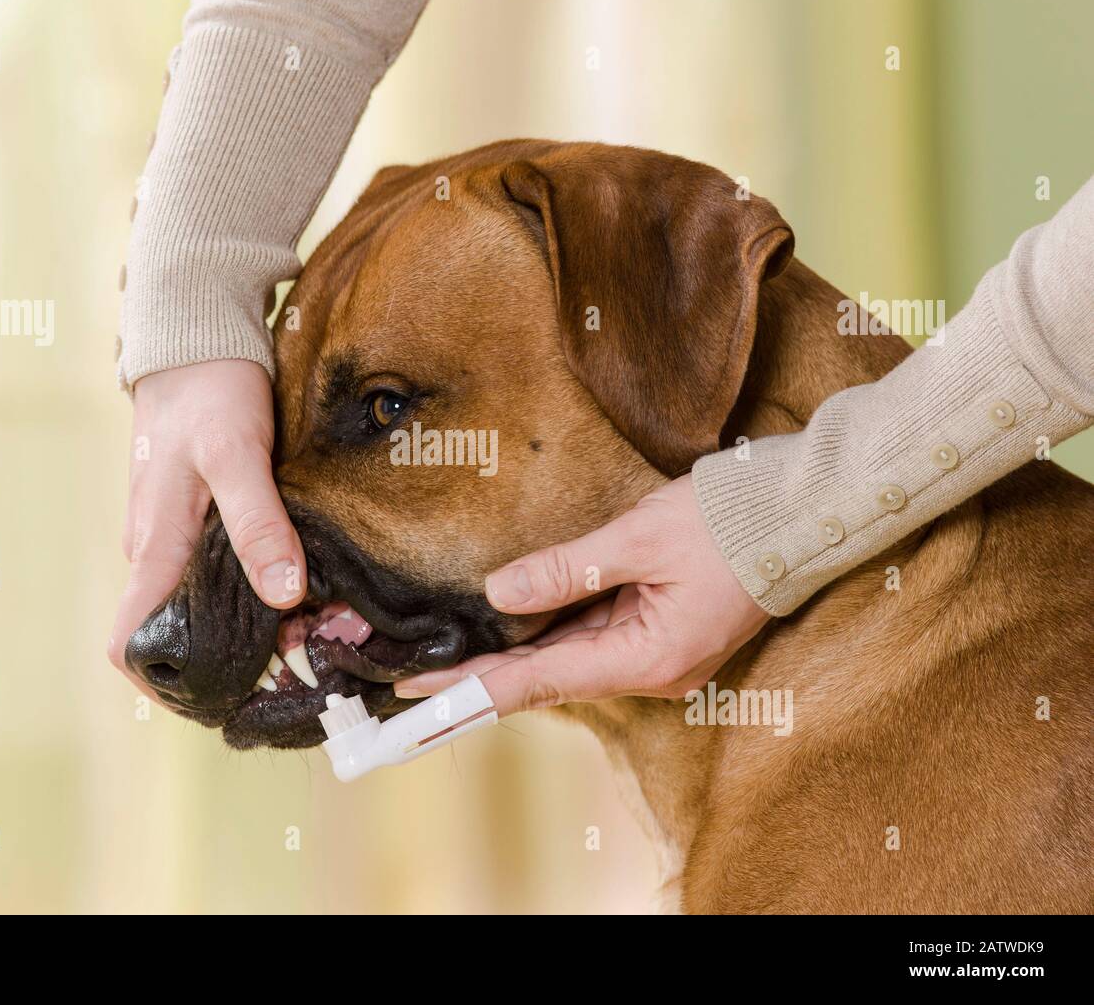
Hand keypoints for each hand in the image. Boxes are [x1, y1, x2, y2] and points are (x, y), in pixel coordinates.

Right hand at [107, 360, 306, 686]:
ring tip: (320, 628)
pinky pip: (226, 575)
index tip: (230, 700)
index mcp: (155, 551)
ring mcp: (179, 540)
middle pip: (185, 638)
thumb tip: (283, 597)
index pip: (130, 647)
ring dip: (260, 628)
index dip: (168, 687)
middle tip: (307, 661)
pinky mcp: (202, 522)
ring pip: (212, 609)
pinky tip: (309, 589)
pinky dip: (264, 591)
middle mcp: (159, 556)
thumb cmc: (209, 392)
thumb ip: (258, 525)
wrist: (197, 338)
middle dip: (240, 662)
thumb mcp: (237, 454)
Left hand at [394, 473, 767, 713]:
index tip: (421, 699)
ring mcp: (655, 654)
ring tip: (444, 659)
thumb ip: (566, 569)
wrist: (799, 514)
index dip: (474, 689)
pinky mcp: (657, 633)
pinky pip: (589, 637)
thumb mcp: (639, 538)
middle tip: (413, 683)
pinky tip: (504, 630)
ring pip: (565, 658)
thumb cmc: (729, 522)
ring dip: (509, 658)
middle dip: (480, 678)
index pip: (540, 681)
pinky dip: (546, 634)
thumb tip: (499, 593)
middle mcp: (649, 671)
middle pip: (547, 678)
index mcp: (648, 658)